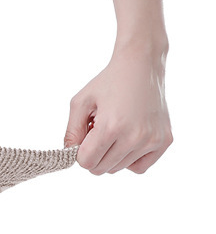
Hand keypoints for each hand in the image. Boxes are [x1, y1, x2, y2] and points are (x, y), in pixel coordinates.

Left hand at [63, 44, 172, 174]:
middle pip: (101, 169)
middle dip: (95, 154)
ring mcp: (152, 140)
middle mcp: (135, 137)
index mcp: (111, 127)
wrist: (142, 65)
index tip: (87, 135)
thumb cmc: (109, 83)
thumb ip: (70, 133)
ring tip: (118, 129)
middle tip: (102, 131)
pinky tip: (130, 139)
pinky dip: (130, 159)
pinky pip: (139, 167)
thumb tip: (70, 155)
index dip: (81, 152)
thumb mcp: (80, 103)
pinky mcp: (164, 141)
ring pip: (118, 168)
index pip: (86, 162)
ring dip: (112, 155)